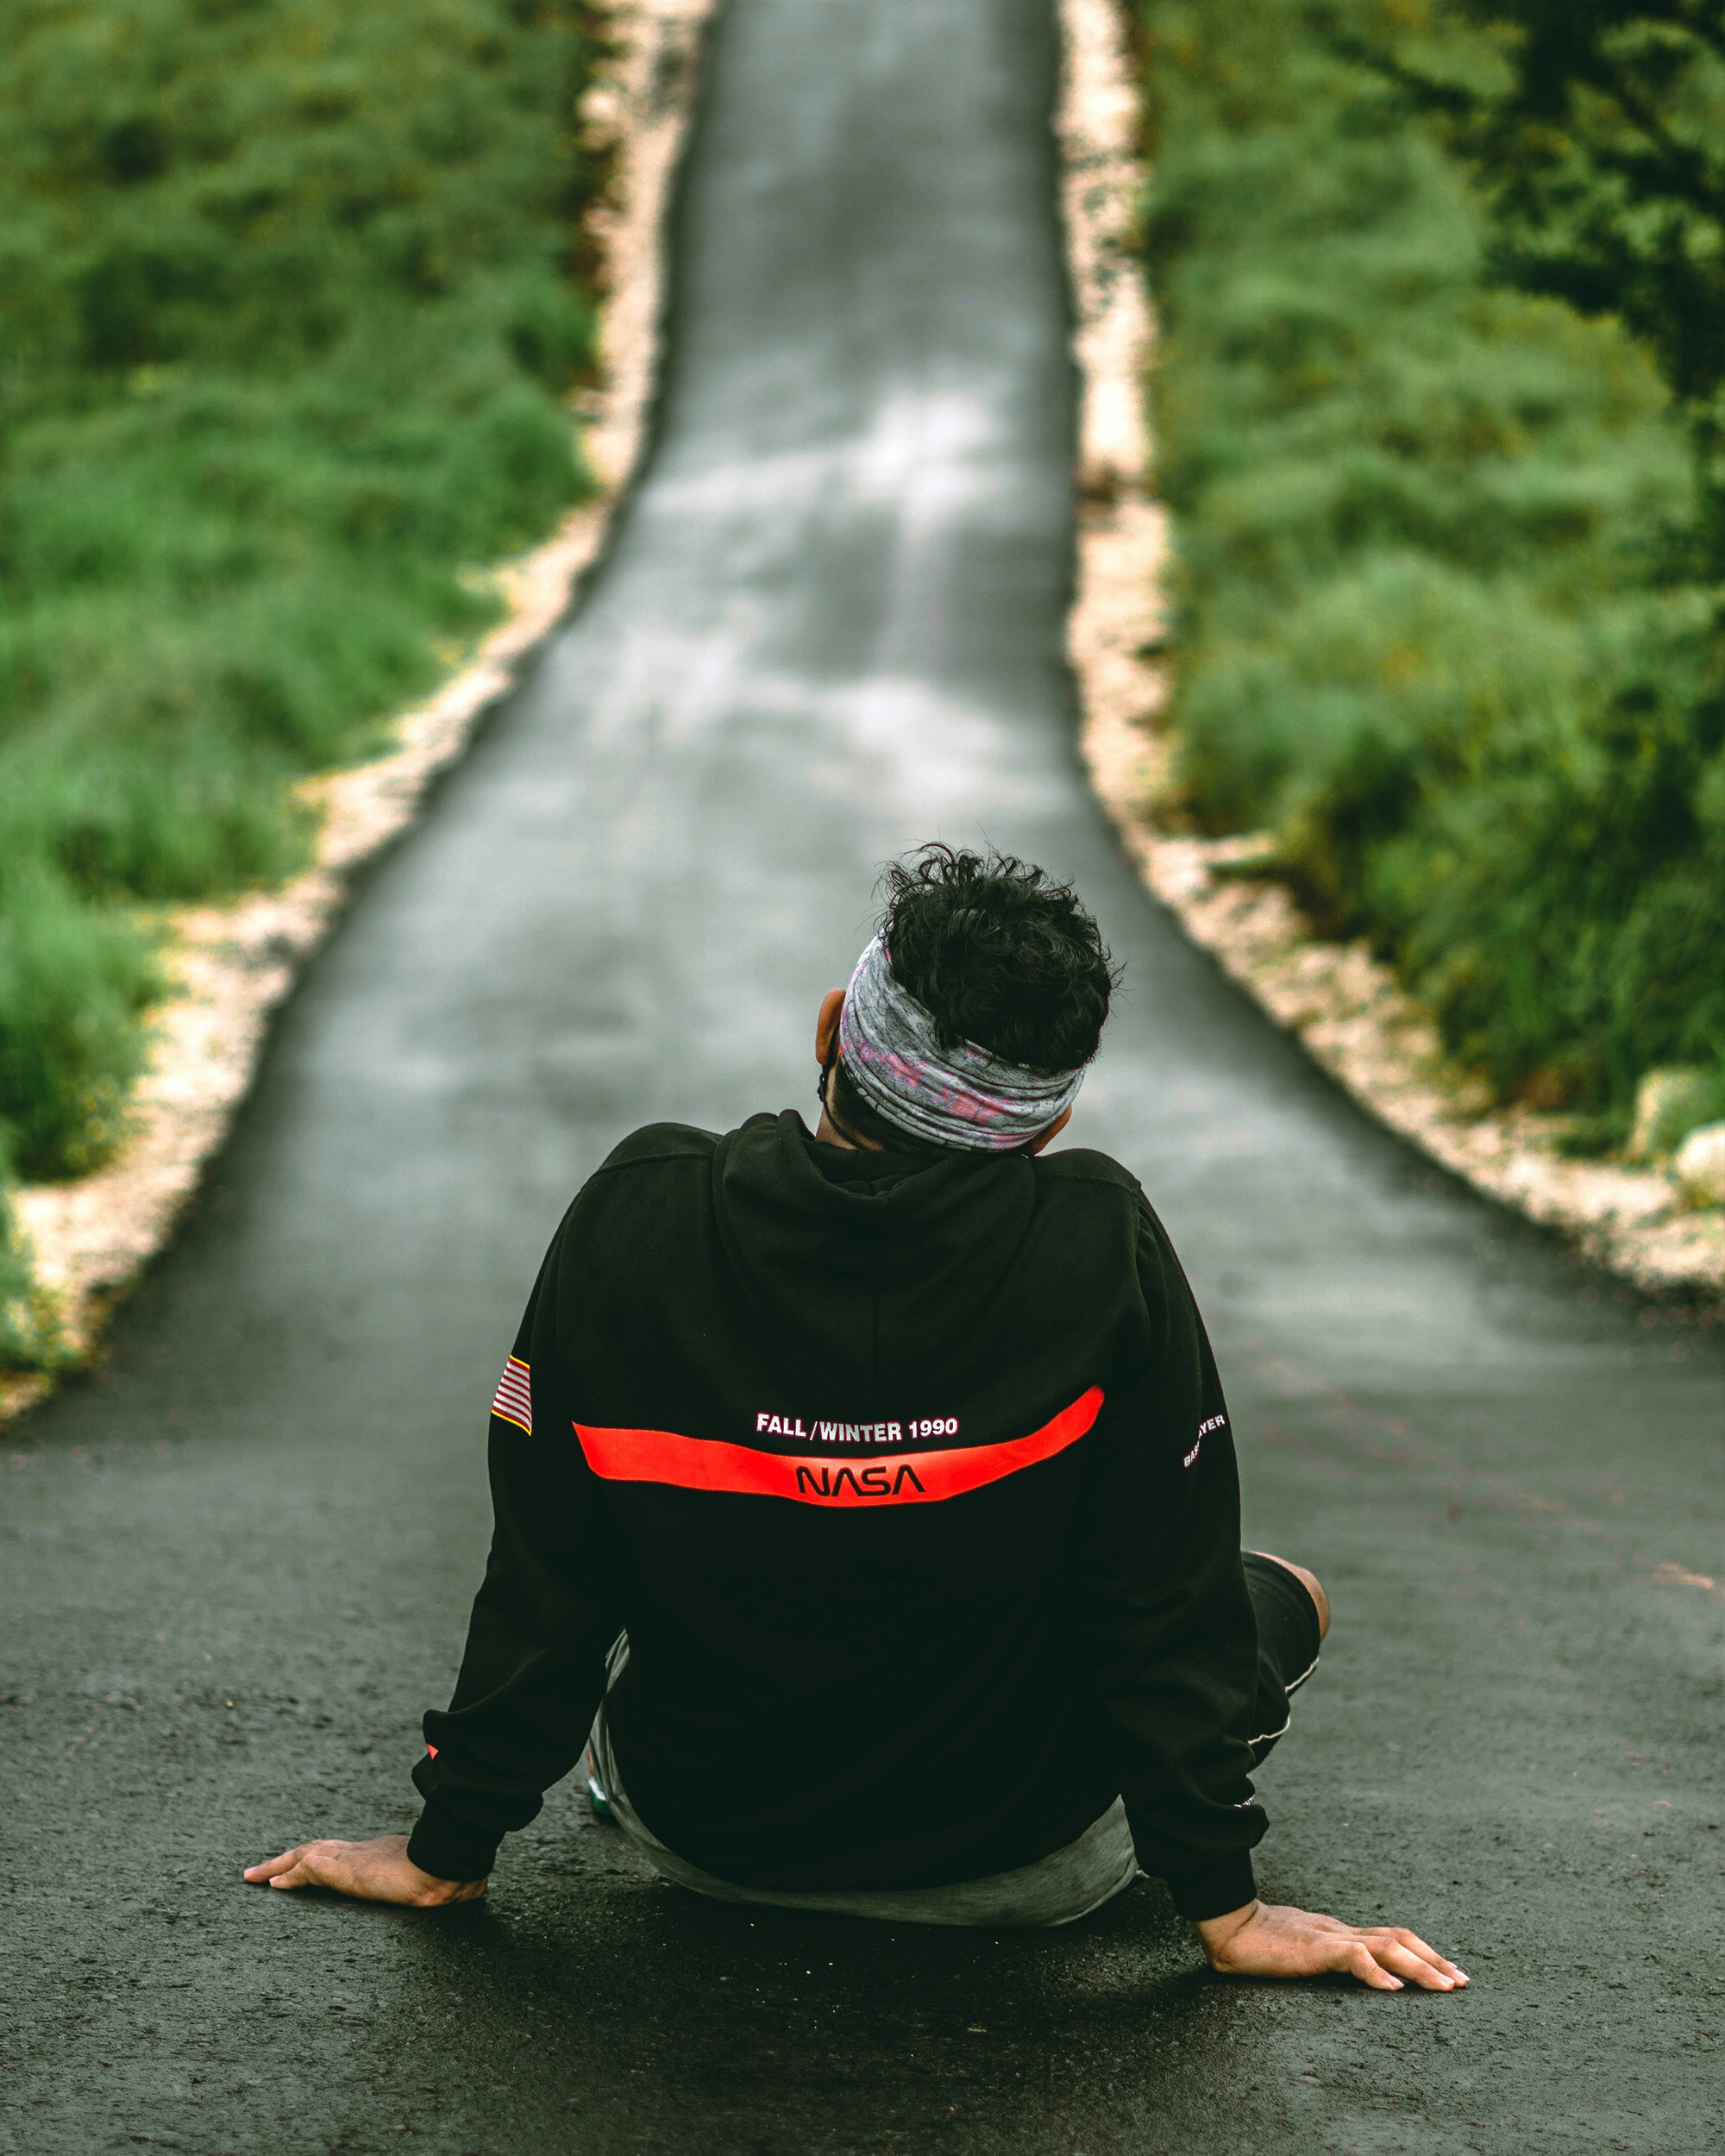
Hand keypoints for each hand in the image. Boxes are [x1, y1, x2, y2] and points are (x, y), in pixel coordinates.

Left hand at [243, 1833, 484, 1907]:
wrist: (447, 1865)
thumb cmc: (454, 1872)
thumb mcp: (451, 1880)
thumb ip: (458, 1882)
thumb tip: (475, 1888)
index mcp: (385, 1855)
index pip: (349, 1855)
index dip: (328, 1859)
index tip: (313, 1865)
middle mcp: (365, 1851)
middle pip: (320, 1850)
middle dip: (294, 1860)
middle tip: (268, 1870)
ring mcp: (352, 1857)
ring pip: (305, 1856)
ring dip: (278, 1865)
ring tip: (254, 1876)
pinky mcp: (342, 1869)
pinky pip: (305, 1869)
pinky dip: (285, 1876)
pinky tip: (268, 1884)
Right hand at [1193, 1899, 1466, 1990]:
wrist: (1229, 1927)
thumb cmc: (1258, 1943)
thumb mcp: (1303, 1953)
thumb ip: (1326, 1958)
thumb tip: (1350, 1972)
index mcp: (1340, 1934)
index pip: (1391, 1937)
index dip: (1422, 1952)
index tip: (1449, 1972)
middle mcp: (1342, 1932)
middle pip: (1398, 1938)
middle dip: (1434, 1960)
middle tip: (1463, 1981)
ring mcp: (1330, 1937)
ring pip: (1386, 1945)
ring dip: (1419, 1966)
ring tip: (1445, 1986)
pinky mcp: (1314, 1947)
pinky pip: (1352, 1957)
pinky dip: (1376, 1971)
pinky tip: (1393, 1988)